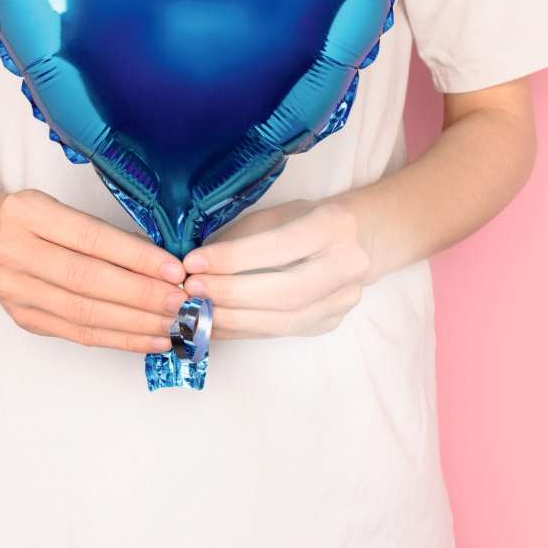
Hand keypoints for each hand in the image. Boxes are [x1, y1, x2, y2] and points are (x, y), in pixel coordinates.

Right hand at [0, 189, 187, 352]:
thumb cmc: (44, 223)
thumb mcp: (68, 211)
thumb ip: (110, 235)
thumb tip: (166, 265)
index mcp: (28, 212)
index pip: (91, 239)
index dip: (136, 257)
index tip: (175, 270)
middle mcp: (14, 251)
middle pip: (87, 279)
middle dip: (141, 294)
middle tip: (180, 301)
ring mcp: (15, 290)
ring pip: (84, 312)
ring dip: (135, 322)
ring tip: (171, 324)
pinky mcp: (25, 319)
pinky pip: (79, 334)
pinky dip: (120, 339)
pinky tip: (150, 340)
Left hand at [181, 200, 369, 339]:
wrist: (356, 241)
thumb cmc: (307, 220)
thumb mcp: (277, 215)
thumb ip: (242, 239)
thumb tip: (196, 268)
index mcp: (334, 226)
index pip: (280, 247)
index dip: (233, 259)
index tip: (193, 263)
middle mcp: (347, 265)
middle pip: (286, 292)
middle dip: (231, 294)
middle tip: (191, 292)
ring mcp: (342, 300)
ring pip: (283, 321)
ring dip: (232, 320)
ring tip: (196, 312)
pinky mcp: (329, 323)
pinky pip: (279, 332)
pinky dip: (241, 331)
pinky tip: (214, 325)